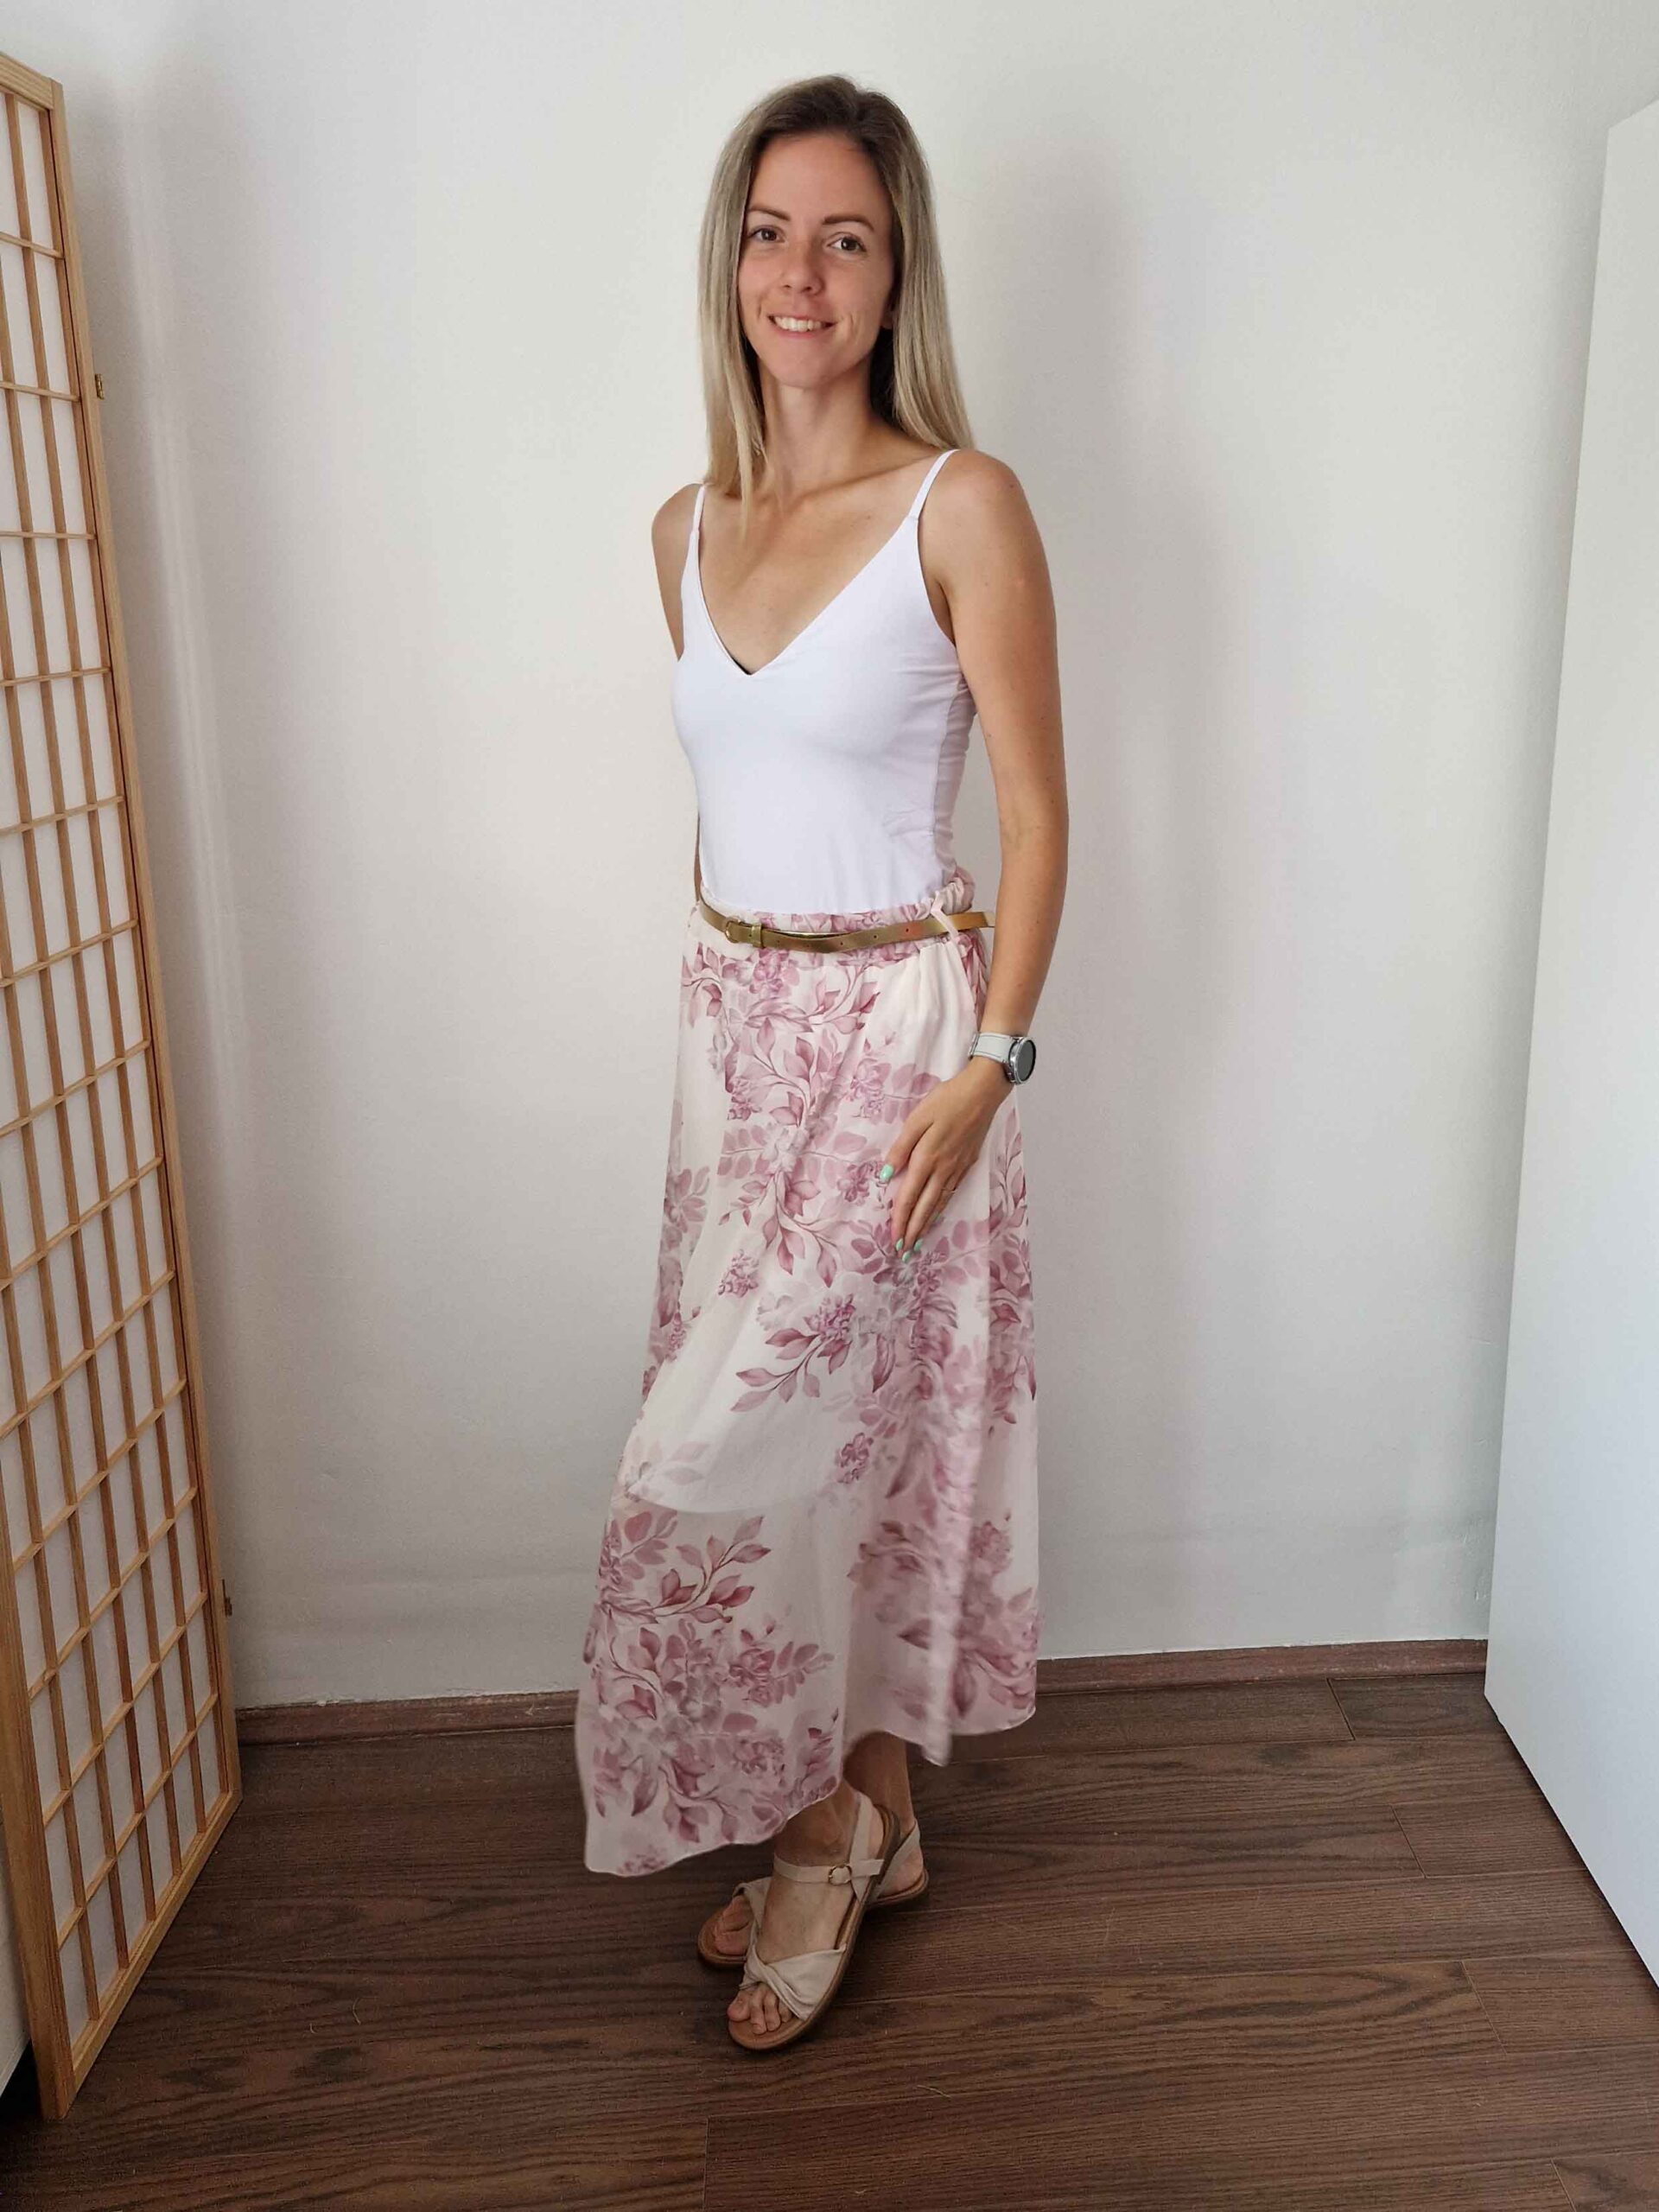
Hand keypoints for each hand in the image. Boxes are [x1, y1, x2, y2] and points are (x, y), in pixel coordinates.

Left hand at [879, 1056, 1008, 1251]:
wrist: (982, 1092)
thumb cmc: (946, 1100)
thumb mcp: (917, 1118)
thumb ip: (901, 1147)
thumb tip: (886, 1175)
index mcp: (927, 1158)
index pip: (910, 1196)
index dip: (900, 1220)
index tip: (893, 1240)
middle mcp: (943, 1169)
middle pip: (926, 1207)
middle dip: (913, 1231)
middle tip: (904, 1252)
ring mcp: (958, 1168)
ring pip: (940, 1203)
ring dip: (928, 1224)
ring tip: (918, 1241)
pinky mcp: (968, 1163)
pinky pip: (952, 1192)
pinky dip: (942, 1208)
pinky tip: (938, 1213)